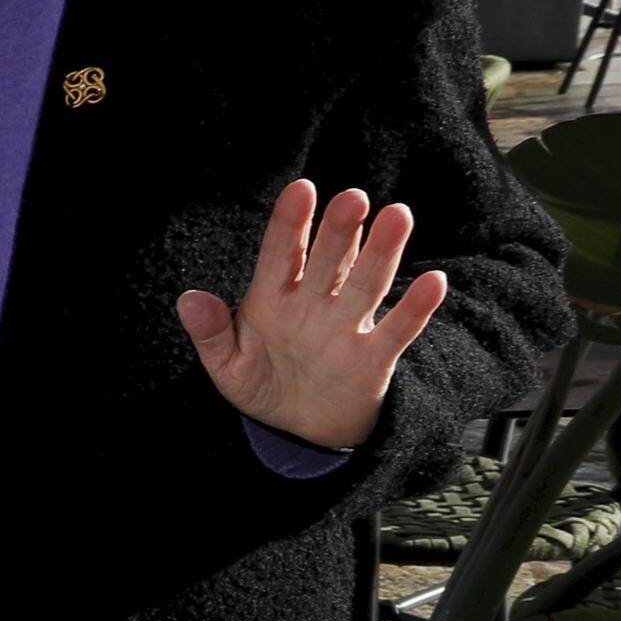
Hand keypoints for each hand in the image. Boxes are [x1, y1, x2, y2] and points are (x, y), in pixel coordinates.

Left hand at [180, 180, 449, 453]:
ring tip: (398, 215)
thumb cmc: (263, 386)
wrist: (298, 431)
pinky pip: (397, 330)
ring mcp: (346, 328)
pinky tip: (433, 281)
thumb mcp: (227, 365)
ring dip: (382, 252)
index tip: (301, 189)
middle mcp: (314, 304)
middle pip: (329, 260)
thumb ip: (210, 332)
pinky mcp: (374, 358)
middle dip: (340, 230)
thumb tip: (188, 298)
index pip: (282, 253)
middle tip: (353, 198)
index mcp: (274, 298)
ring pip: (367, 284)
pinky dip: (415, 308)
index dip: (291, 223)